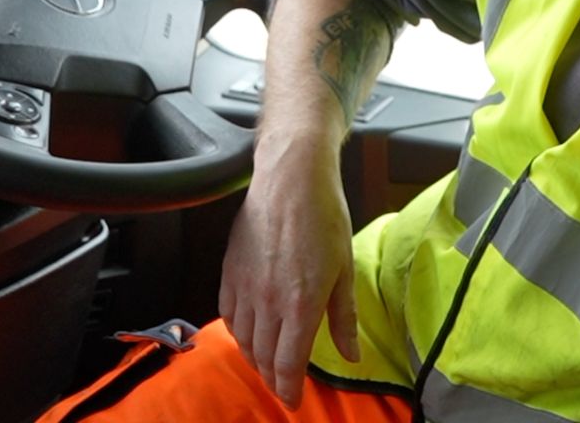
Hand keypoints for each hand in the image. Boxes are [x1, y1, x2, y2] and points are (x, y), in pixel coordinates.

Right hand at [219, 132, 361, 407]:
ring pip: (243, 339)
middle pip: (263, 357)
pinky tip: (246, 335)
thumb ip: (343, 318)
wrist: (290, 179)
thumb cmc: (324, 217)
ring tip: (266, 365)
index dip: (289, 388)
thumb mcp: (344, 269)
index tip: (293, 401)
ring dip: (254, 359)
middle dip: (273, 378)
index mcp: (301, 305)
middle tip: (282, 386)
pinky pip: (228, 314)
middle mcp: (269, 301)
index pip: (287, 364)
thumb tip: (350, 355)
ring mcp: (245, 286)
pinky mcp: (229, 271)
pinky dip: (236, 333)